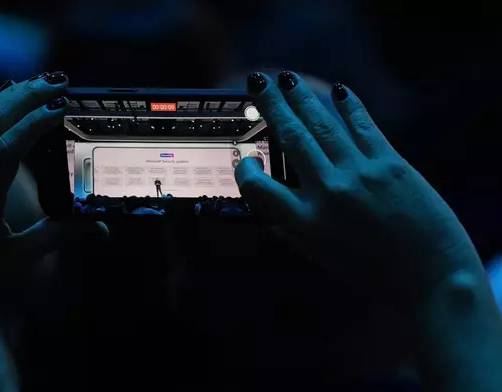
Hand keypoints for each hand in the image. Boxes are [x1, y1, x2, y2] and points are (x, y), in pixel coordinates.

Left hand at [0, 72, 90, 295]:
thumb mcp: (16, 258)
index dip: (34, 123)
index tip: (61, 106)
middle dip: (24, 95)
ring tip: (37, 81)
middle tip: (58, 80)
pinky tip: (5, 99)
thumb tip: (101, 228)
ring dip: (6, 95)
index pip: (5, 149)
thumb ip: (59, 236)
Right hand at [236, 71, 480, 301]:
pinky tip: (339, 90)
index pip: (258, 188)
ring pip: (322, 126)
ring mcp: (359, 174)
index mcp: (306, 223)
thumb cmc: (374, 274)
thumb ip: (295, 231)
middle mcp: (327, 193)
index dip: (246, 170)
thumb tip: (273, 211)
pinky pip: (363, 127)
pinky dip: (349, 107)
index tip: (247, 160)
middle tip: (258, 83)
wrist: (430, 276)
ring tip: (287, 79)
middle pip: (291, 139)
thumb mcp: (323, 257)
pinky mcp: (390, 164)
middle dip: (271, 107)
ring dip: (302, 99)